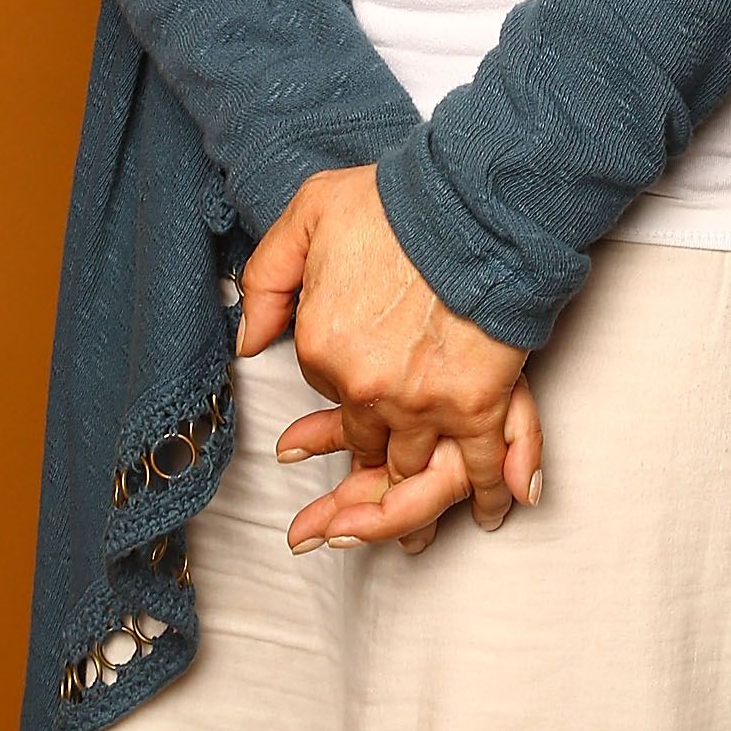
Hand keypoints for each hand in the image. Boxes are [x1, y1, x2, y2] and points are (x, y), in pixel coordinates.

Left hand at [237, 163, 538, 550]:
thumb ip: (267, 281)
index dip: (339, 385)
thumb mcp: (306, 216)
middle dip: (361, 474)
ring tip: (408, 531)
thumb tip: (247, 340)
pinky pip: (477, 468)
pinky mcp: (475, 404)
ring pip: (411, 467)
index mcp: (319, 347)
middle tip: (348, 508)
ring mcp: (421, 402)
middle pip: (362, 445)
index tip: (356, 386)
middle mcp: (365, 388)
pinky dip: (483, 498)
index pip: (323, 389)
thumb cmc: (395, 201)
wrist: (472, 199)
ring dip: (409, 499)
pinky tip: (483, 516)